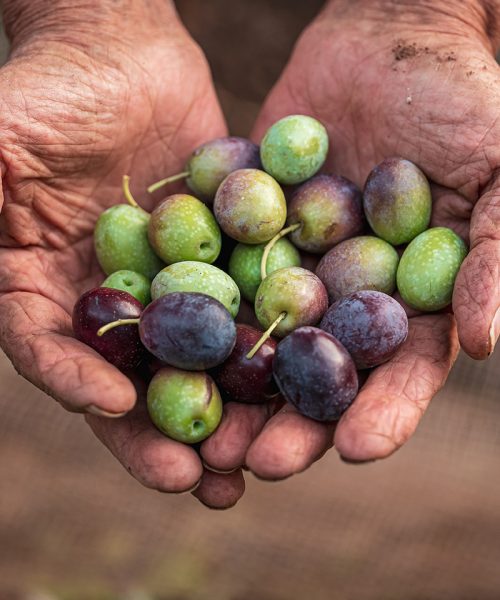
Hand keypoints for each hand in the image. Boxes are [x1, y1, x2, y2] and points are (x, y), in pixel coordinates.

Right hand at [0, 0, 243, 507]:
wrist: (118, 57)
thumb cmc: (47, 92)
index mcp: (45, 290)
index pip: (50, 351)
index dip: (77, 384)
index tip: (115, 408)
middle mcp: (112, 304)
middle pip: (135, 380)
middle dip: (166, 431)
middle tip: (201, 482)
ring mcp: (171, 289)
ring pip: (199, 361)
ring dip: (228, 411)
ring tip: (261, 460)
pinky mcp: (222, 264)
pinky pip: (246, 309)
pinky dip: (271, 345)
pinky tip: (302, 378)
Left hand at [202, 0, 499, 476]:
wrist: (389, 37)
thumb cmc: (460, 104)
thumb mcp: (496, 176)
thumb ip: (495, 257)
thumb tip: (487, 341)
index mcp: (405, 301)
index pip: (398, 373)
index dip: (382, 414)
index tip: (355, 450)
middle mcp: (343, 297)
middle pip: (318, 374)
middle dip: (292, 421)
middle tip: (258, 463)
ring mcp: (289, 267)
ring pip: (257, 341)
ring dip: (231, 388)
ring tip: (202, 432)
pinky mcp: (243, 232)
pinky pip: (217, 274)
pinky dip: (192, 310)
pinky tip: (163, 346)